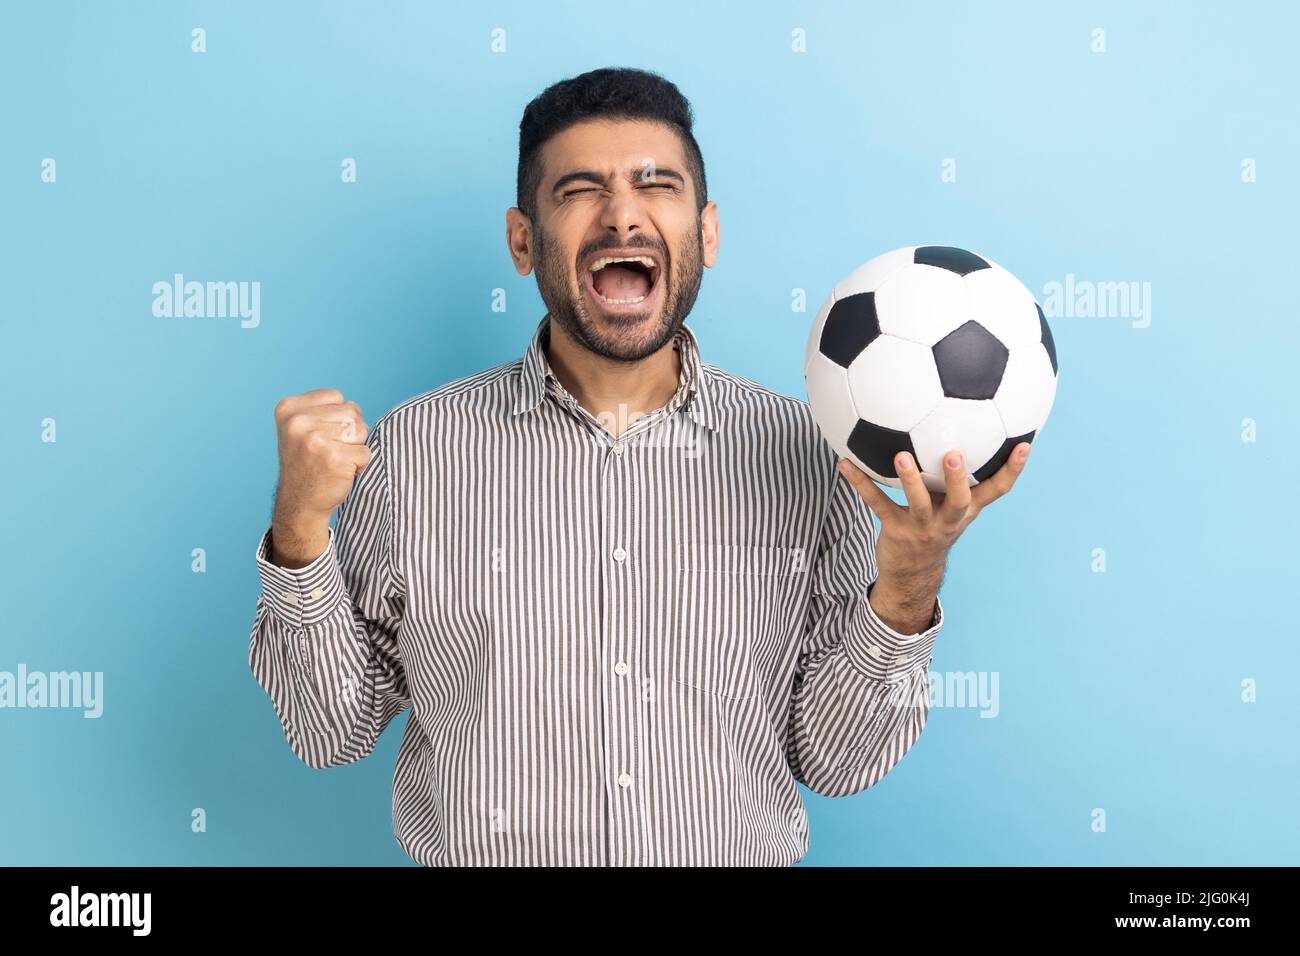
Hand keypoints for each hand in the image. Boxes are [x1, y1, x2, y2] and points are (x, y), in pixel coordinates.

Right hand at [270, 388, 370, 565]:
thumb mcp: (301, 428)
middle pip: (352, 412)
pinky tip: (341, 472)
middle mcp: (298, 421)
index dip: (338, 418)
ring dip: (356, 448)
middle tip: (329, 452)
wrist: (299, 503)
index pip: (336, 397)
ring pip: (361, 430)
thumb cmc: (308, 463)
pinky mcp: (334, 458)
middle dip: (350, 432)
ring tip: (335, 460)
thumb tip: (356, 408)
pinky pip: (366, 452)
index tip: (320, 437)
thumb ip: (323, 409)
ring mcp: (315, 439)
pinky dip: (360, 464)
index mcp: (288, 408)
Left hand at [836, 443, 1030, 631]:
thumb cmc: (935, 527)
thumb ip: (962, 477)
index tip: (1025, 445)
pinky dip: (860, 482)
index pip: (997, 491)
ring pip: (919, 503)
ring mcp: (921, 527)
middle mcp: (948, 520)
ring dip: (910, 479)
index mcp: (966, 510)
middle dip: (959, 478)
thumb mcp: (954, 507)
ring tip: (901, 456)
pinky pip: (877, 503)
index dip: (1013, 470)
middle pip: (960, 500)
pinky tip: (844, 463)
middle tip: (954, 454)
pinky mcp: (895, 530)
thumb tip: (966, 429)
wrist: (912, 573)